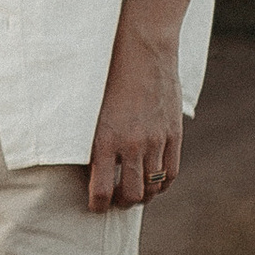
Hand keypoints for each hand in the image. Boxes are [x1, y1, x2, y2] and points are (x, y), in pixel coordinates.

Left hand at [85, 0, 195, 211]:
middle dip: (121, 203)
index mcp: (105, 140)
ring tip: (134, 192)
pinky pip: (171, 172)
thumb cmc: (106, 73)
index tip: (95, 207)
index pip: (102, 191)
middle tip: (115, 200)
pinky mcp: (173, 133)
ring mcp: (156, 140)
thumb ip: (87, 137)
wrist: (141, 47)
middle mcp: (132, 145)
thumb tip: (81, 162)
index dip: (97, 205)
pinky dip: (163, 184)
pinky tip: (154, 182)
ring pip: (153, 187)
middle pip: (131, 195)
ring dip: (142, 195)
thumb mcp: (87, 107)